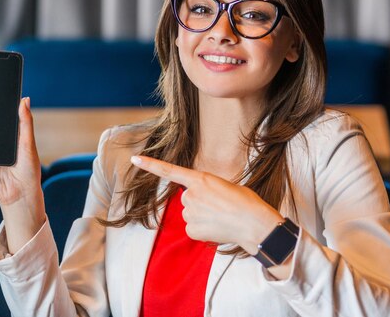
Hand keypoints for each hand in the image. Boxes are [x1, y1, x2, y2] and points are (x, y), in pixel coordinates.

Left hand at [130, 155, 282, 253]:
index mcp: (200, 179)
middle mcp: (190, 195)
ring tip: (222, 217)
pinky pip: (193, 228)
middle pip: (188, 198)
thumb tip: (201, 204)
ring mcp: (190, 213)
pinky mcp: (191, 230)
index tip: (135, 159)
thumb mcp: (226, 186)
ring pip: (191, 214)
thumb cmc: (246, 202)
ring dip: (203, 216)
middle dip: (200, 202)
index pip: (169, 171)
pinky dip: (203, 229)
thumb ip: (207, 190)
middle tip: (221, 206)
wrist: (254, 224)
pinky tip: (218, 228)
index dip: (150, 165)